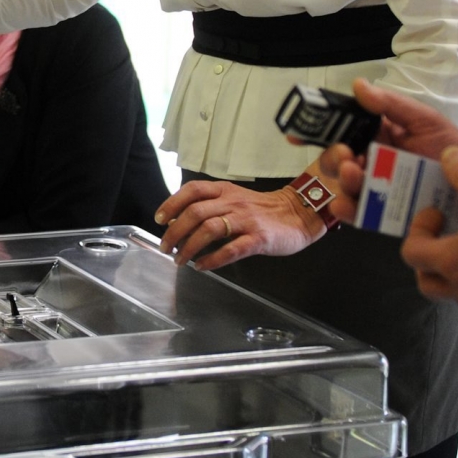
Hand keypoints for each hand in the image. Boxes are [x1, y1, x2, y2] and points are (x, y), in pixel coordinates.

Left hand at [155, 181, 323, 269]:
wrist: (298, 213)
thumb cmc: (262, 210)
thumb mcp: (234, 199)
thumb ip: (209, 206)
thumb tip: (177, 220)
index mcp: (224, 191)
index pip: (192, 190)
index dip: (172, 203)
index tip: (159, 219)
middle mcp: (233, 202)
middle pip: (195, 212)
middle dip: (175, 231)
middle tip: (165, 247)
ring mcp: (246, 220)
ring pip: (209, 229)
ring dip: (189, 246)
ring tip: (180, 260)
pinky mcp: (259, 238)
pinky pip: (231, 249)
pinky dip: (213, 259)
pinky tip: (202, 266)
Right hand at [314, 79, 457, 220]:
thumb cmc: (453, 149)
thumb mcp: (424, 119)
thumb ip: (390, 104)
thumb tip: (359, 86)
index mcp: (377, 136)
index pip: (340, 131)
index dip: (316, 131)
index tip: (296, 134)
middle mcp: (373, 162)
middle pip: (336, 160)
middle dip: (333, 158)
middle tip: (347, 155)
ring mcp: (377, 189)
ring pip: (344, 186)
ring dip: (342, 180)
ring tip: (355, 174)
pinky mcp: (385, 213)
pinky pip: (359, 213)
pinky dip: (347, 209)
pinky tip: (346, 205)